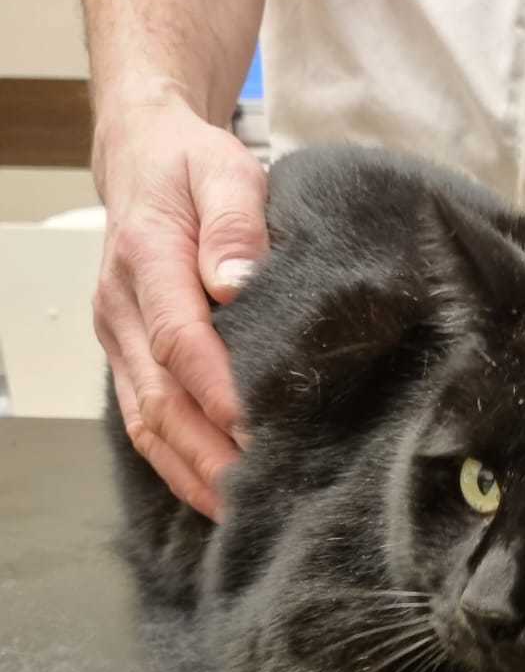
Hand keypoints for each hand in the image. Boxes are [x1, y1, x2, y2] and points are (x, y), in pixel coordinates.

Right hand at [93, 93, 267, 519]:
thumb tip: (235, 282)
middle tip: (259, 496)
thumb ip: (236, 222)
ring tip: (240, 514)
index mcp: (147, 256)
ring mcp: (118, 336)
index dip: (218, 391)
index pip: (180, 338)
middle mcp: (122, 306)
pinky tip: (214, 496)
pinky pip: (144, 421)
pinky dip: (177, 466)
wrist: (142, 157)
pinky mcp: (124, 356)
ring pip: (147, 421)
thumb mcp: (225, 168)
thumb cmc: (193, 165)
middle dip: (209, 454)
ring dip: (192, 473)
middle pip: (160, 398)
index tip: (258, 430)